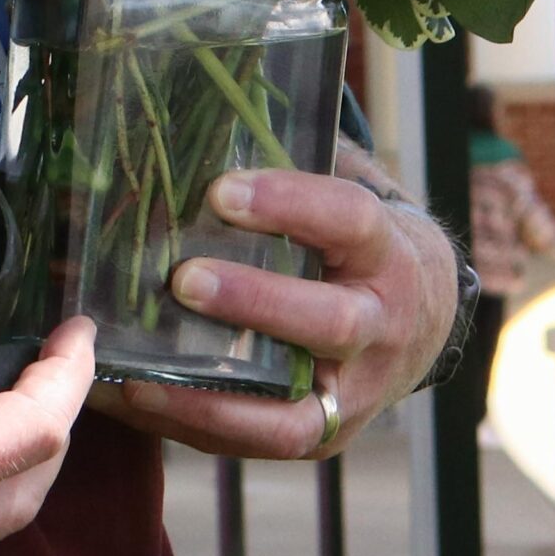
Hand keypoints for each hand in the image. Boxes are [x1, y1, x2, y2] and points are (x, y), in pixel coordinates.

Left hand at [91, 155, 457, 461]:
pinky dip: (197, 424)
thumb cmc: (352, 239)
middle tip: (183, 277)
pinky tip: (135, 398)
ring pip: (297, 409)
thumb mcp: (340, 194)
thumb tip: (190, 112)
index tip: (221, 190)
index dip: (290, 203)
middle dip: (255, 302)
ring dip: (215, 392)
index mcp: (387, 251)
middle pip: (331, 321)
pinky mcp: (326, 435)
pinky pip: (263, 443)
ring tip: (142, 371)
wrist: (419, 315)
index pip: (350, 219)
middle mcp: (383, 328)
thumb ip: (287, 161)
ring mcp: (358, 393)